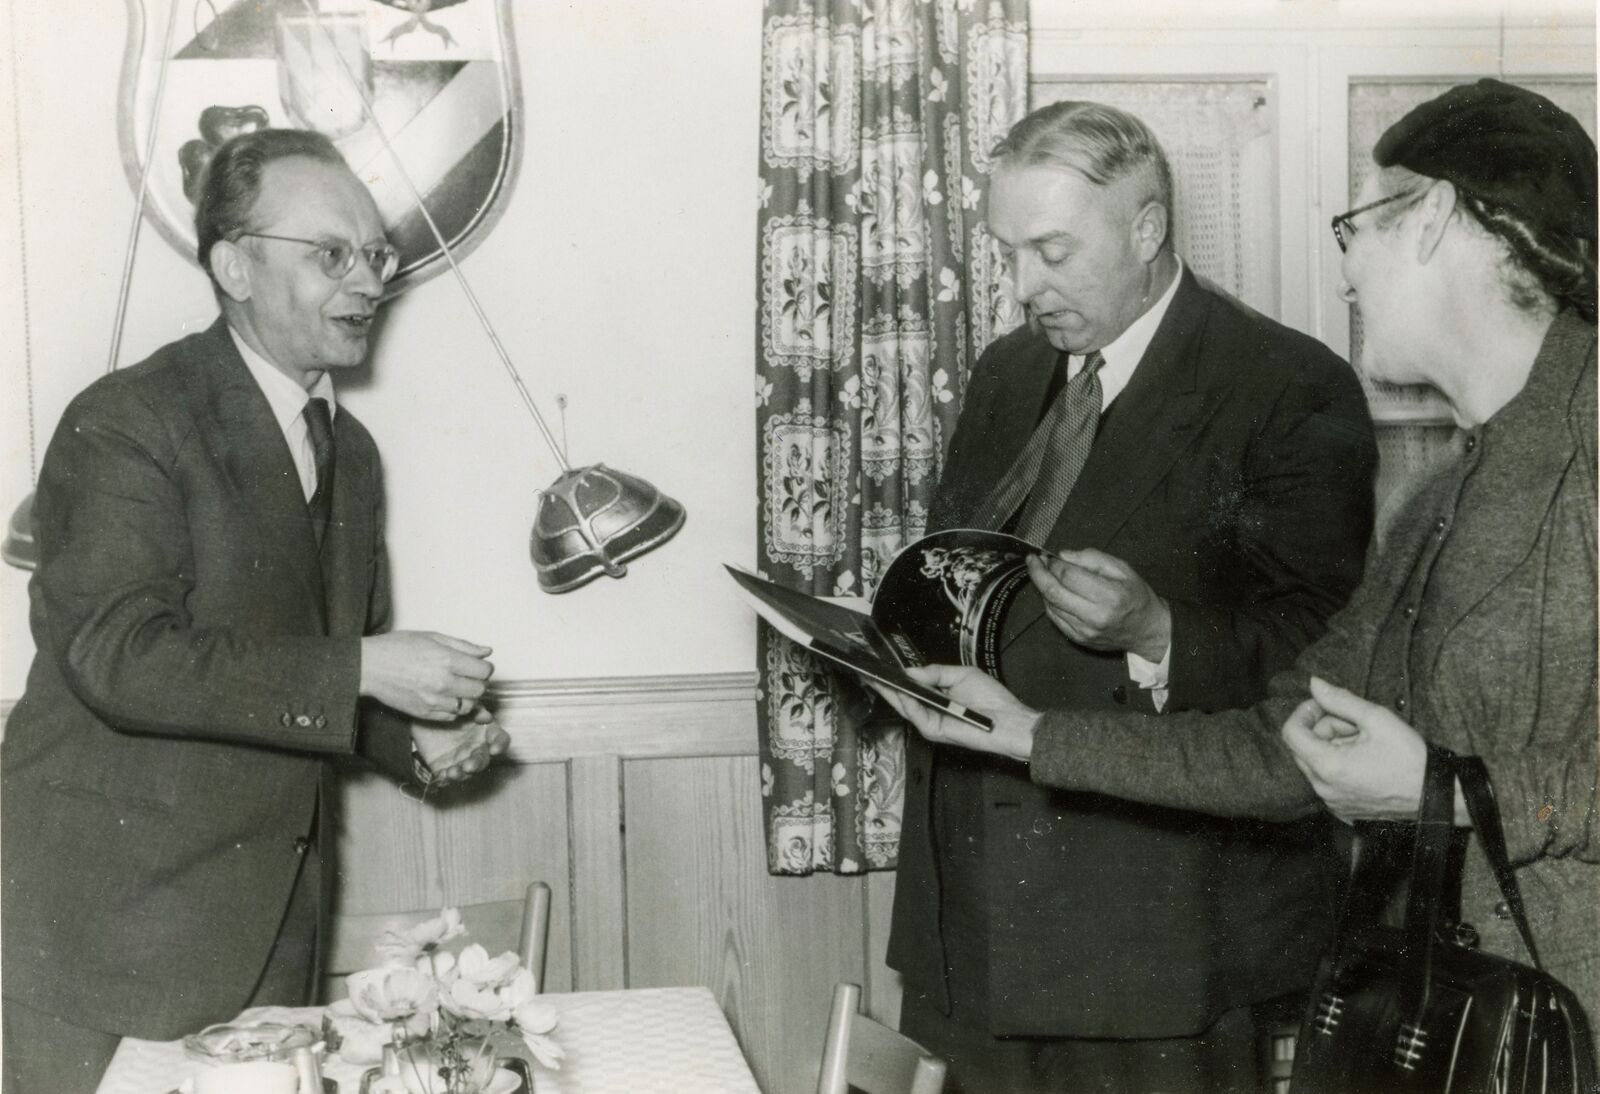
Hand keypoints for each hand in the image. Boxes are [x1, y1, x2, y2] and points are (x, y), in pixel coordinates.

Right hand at [360, 631, 493, 721]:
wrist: (369, 667)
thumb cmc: (397, 648)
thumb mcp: (432, 637)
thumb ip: (463, 646)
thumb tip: (487, 651)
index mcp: (447, 660)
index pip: (484, 670)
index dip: (483, 667)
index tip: (476, 665)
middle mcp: (443, 682)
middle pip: (480, 689)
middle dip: (478, 682)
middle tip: (467, 676)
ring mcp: (434, 700)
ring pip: (468, 706)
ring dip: (467, 698)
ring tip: (456, 688)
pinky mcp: (424, 713)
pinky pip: (452, 716)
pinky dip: (453, 709)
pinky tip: (445, 697)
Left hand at [412, 705, 510, 788]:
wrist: (423, 717)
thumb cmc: (448, 709)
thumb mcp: (462, 704)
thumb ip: (474, 709)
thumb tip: (486, 717)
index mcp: (486, 731)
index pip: (500, 739)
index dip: (500, 745)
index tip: (494, 749)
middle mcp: (477, 748)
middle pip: (483, 760)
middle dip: (477, 764)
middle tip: (468, 766)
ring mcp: (461, 760)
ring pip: (466, 772)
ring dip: (461, 774)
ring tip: (452, 772)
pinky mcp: (445, 768)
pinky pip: (447, 777)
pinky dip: (445, 778)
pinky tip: (442, 775)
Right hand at [868, 664, 1038, 763]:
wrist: (1009, 720)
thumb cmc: (993, 700)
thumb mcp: (961, 675)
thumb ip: (935, 672)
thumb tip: (911, 671)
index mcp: (937, 697)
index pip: (910, 688)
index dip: (895, 678)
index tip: (881, 667)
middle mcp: (932, 711)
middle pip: (902, 698)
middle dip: (884, 686)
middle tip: (868, 673)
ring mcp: (932, 722)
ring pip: (905, 708)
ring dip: (892, 694)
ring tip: (879, 680)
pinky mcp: (936, 732)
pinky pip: (917, 717)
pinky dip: (910, 705)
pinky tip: (905, 694)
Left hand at [1026, 549, 1171, 661]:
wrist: (1146, 630)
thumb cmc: (1135, 595)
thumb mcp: (1122, 568)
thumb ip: (1092, 558)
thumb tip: (1062, 556)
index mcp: (1109, 596)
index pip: (1069, 576)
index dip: (1054, 564)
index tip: (1049, 555)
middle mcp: (1095, 616)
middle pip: (1054, 592)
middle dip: (1038, 573)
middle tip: (1032, 560)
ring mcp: (1085, 631)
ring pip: (1051, 606)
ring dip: (1042, 587)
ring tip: (1042, 573)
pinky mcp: (1079, 639)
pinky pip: (1054, 618)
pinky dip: (1048, 602)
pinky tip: (1051, 591)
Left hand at [1280, 676, 1430, 822]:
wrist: (1438, 797)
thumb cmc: (1411, 758)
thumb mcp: (1377, 719)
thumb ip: (1340, 699)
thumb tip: (1314, 683)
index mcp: (1328, 767)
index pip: (1291, 732)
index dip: (1305, 712)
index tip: (1325, 704)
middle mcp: (1324, 789)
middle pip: (1303, 747)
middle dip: (1323, 728)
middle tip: (1355, 723)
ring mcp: (1332, 802)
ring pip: (1316, 764)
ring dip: (1334, 746)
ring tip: (1366, 743)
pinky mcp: (1343, 810)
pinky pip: (1328, 781)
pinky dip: (1339, 766)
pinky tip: (1365, 761)